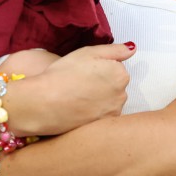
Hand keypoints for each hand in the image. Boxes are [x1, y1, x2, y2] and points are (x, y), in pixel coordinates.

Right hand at [9, 42, 132, 136]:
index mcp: (121, 74)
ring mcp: (113, 113)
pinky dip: (93, 113)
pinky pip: (101, 116)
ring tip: (77, 97)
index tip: (84, 71)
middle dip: (102, 84)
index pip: (116, 68)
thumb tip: (132, 49)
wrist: (43, 103)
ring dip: (99, 100)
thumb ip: (115, 50)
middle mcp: (122, 95)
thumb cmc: (63, 74)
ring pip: (109, 102)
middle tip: (79, 84)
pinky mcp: (102, 127)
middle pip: (114, 86)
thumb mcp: (89, 52)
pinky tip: (78, 109)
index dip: (98, 68)